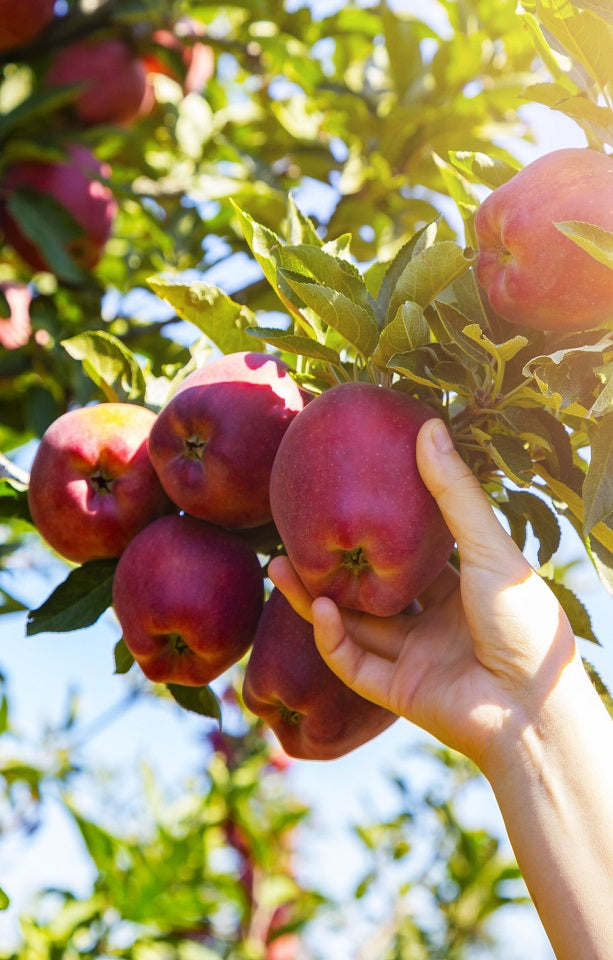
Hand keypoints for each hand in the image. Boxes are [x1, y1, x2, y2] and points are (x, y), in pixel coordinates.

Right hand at [269, 417, 577, 774]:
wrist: (535, 709)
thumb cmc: (525, 623)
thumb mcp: (488, 548)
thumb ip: (454, 493)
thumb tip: (428, 426)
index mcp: (462, 590)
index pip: (411, 557)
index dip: (378, 531)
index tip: (346, 497)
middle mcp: (435, 623)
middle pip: (371, 591)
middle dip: (332, 566)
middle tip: (294, 534)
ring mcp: (415, 659)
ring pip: (353, 626)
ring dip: (313, 600)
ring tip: (277, 566)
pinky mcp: (399, 693)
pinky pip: (354, 665)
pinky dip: (332, 639)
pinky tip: (318, 609)